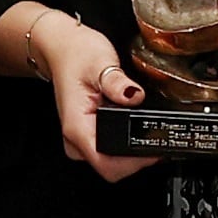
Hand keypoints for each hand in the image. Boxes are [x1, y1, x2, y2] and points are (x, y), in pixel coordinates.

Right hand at [29, 9, 159, 183]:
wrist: (62, 48)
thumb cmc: (76, 54)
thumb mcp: (100, 61)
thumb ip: (117, 82)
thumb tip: (135, 96)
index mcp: (77, 127)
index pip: (107, 165)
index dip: (134, 163)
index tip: (153, 149)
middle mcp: (75, 139)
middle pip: (111, 169)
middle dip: (138, 159)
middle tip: (155, 137)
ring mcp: (80, 140)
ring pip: (111, 164)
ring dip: (132, 154)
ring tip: (144, 130)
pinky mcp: (87, 137)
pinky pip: (109, 154)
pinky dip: (126, 147)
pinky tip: (134, 130)